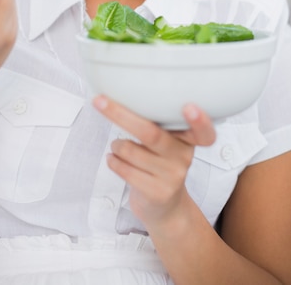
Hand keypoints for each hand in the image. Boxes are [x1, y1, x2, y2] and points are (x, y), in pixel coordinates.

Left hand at [93, 96, 215, 231]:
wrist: (165, 207)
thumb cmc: (159, 164)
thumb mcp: (166, 143)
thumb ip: (157, 124)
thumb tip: (122, 98)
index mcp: (188, 139)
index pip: (204, 132)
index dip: (200, 121)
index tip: (190, 107)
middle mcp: (184, 156)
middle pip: (151, 133)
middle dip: (121, 115)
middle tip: (100, 101)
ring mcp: (172, 176)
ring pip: (131, 151)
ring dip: (116, 145)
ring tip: (117, 147)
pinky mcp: (157, 192)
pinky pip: (125, 170)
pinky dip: (113, 161)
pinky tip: (113, 159)